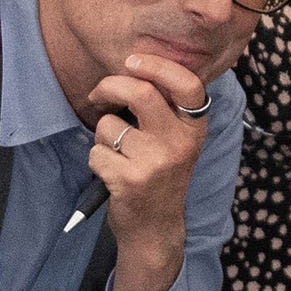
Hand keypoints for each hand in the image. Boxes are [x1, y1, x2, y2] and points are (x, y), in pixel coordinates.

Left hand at [86, 52, 213, 290]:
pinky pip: (96, 151)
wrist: (156, 227)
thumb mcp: (177, 140)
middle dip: (109, 87)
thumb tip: (132, 67)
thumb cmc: (160, 174)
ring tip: (117, 153)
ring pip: (109, 124)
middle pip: (140, 92)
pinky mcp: (130, 180)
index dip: (157, 65)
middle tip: (98, 96)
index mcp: (195, 129)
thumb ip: (165, 107)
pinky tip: (113, 173)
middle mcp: (181, 144)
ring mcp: (156, 163)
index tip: (132, 62)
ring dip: (102, 135)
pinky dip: (97, 159)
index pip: (188, 84)